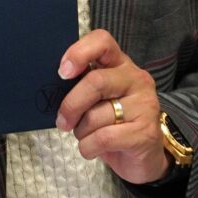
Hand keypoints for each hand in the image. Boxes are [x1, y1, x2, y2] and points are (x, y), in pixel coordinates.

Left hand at [55, 29, 168, 184]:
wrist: (143, 156)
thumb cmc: (113, 123)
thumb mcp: (97, 99)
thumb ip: (82, 86)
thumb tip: (52, 86)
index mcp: (121, 64)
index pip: (102, 42)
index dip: (79, 53)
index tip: (62, 72)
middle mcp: (136, 79)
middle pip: (95, 81)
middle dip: (71, 105)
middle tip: (62, 121)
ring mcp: (144, 105)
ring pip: (96, 116)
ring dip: (81, 132)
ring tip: (86, 136)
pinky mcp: (145, 132)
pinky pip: (104, 138)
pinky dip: (88, 147)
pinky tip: (93, 149)